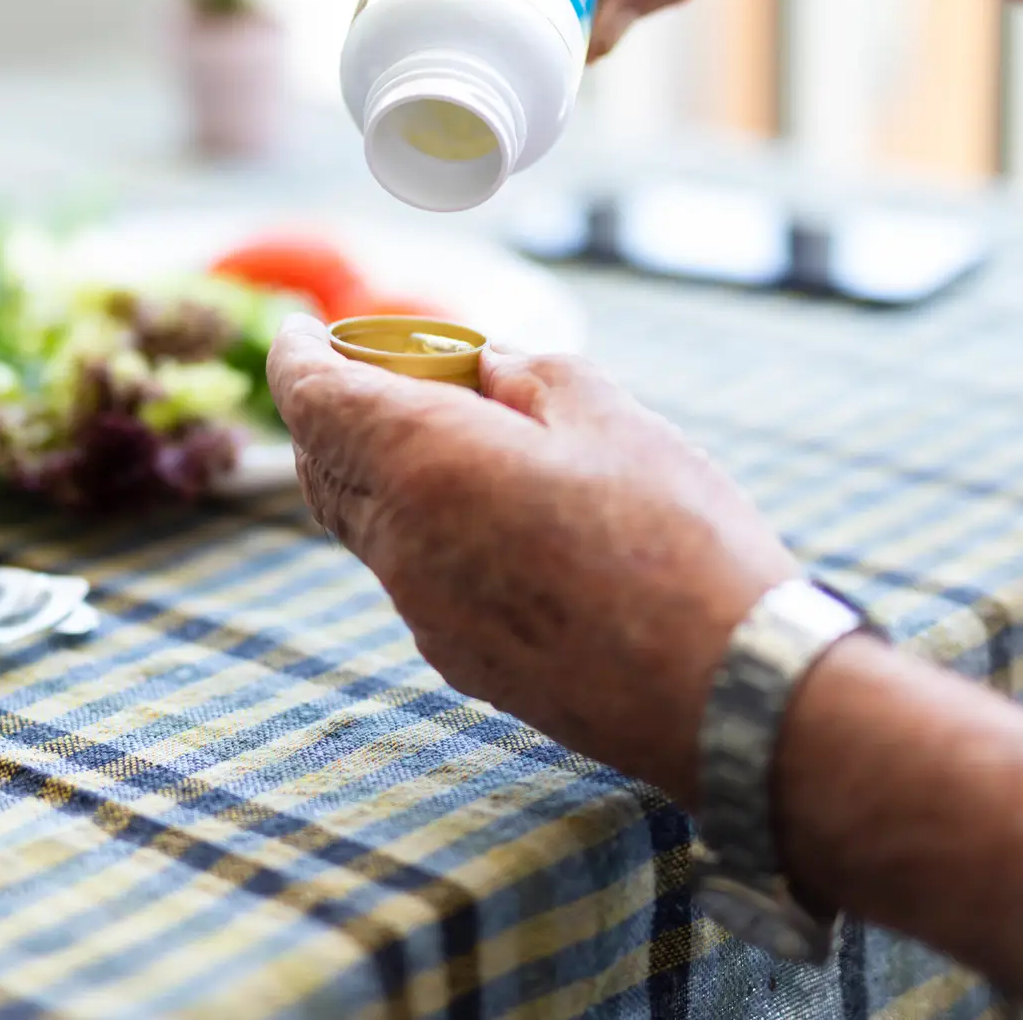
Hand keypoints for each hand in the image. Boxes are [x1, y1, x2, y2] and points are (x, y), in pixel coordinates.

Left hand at [267, 315, 799, 804]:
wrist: (727, 694)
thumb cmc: (676, 541)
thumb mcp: (611, 418)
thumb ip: (528, 375)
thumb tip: (484, 369)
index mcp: (423, 465)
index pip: (312, 399)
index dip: (295, 355)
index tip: (297, 329)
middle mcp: (400, 545)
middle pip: (324, 464)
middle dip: (332, 408)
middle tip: (374, 368)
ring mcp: (423, 614)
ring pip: (365, 523)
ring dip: (376, 470)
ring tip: (439, 433)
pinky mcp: (460, 660)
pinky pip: (410, 574)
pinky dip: (418, 526)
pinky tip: (486, 514)